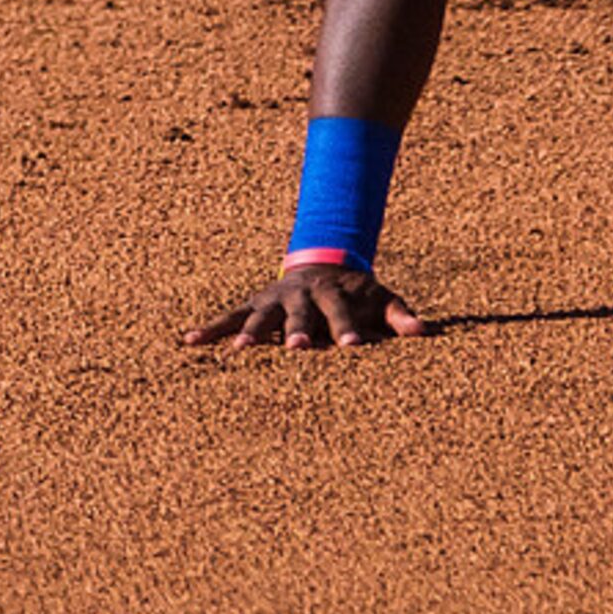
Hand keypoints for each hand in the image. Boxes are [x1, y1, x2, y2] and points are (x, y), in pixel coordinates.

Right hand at [182, 262, 431, 350]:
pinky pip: (228, 317)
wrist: (323, 260)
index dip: (347, 329)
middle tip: (298, 349)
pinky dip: (209, 328)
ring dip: (250, 334)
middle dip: (297, 331)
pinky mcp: (254, 305)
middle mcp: (301, 295)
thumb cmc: (356, 291)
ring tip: (238, 353)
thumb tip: (423, 333)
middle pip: (299, 315)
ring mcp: (274, 300)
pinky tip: (188, 341)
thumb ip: (399, 315)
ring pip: (260, 317)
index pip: (342, 312)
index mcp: (333, 293)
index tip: (353, 348)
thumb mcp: (382, 297)